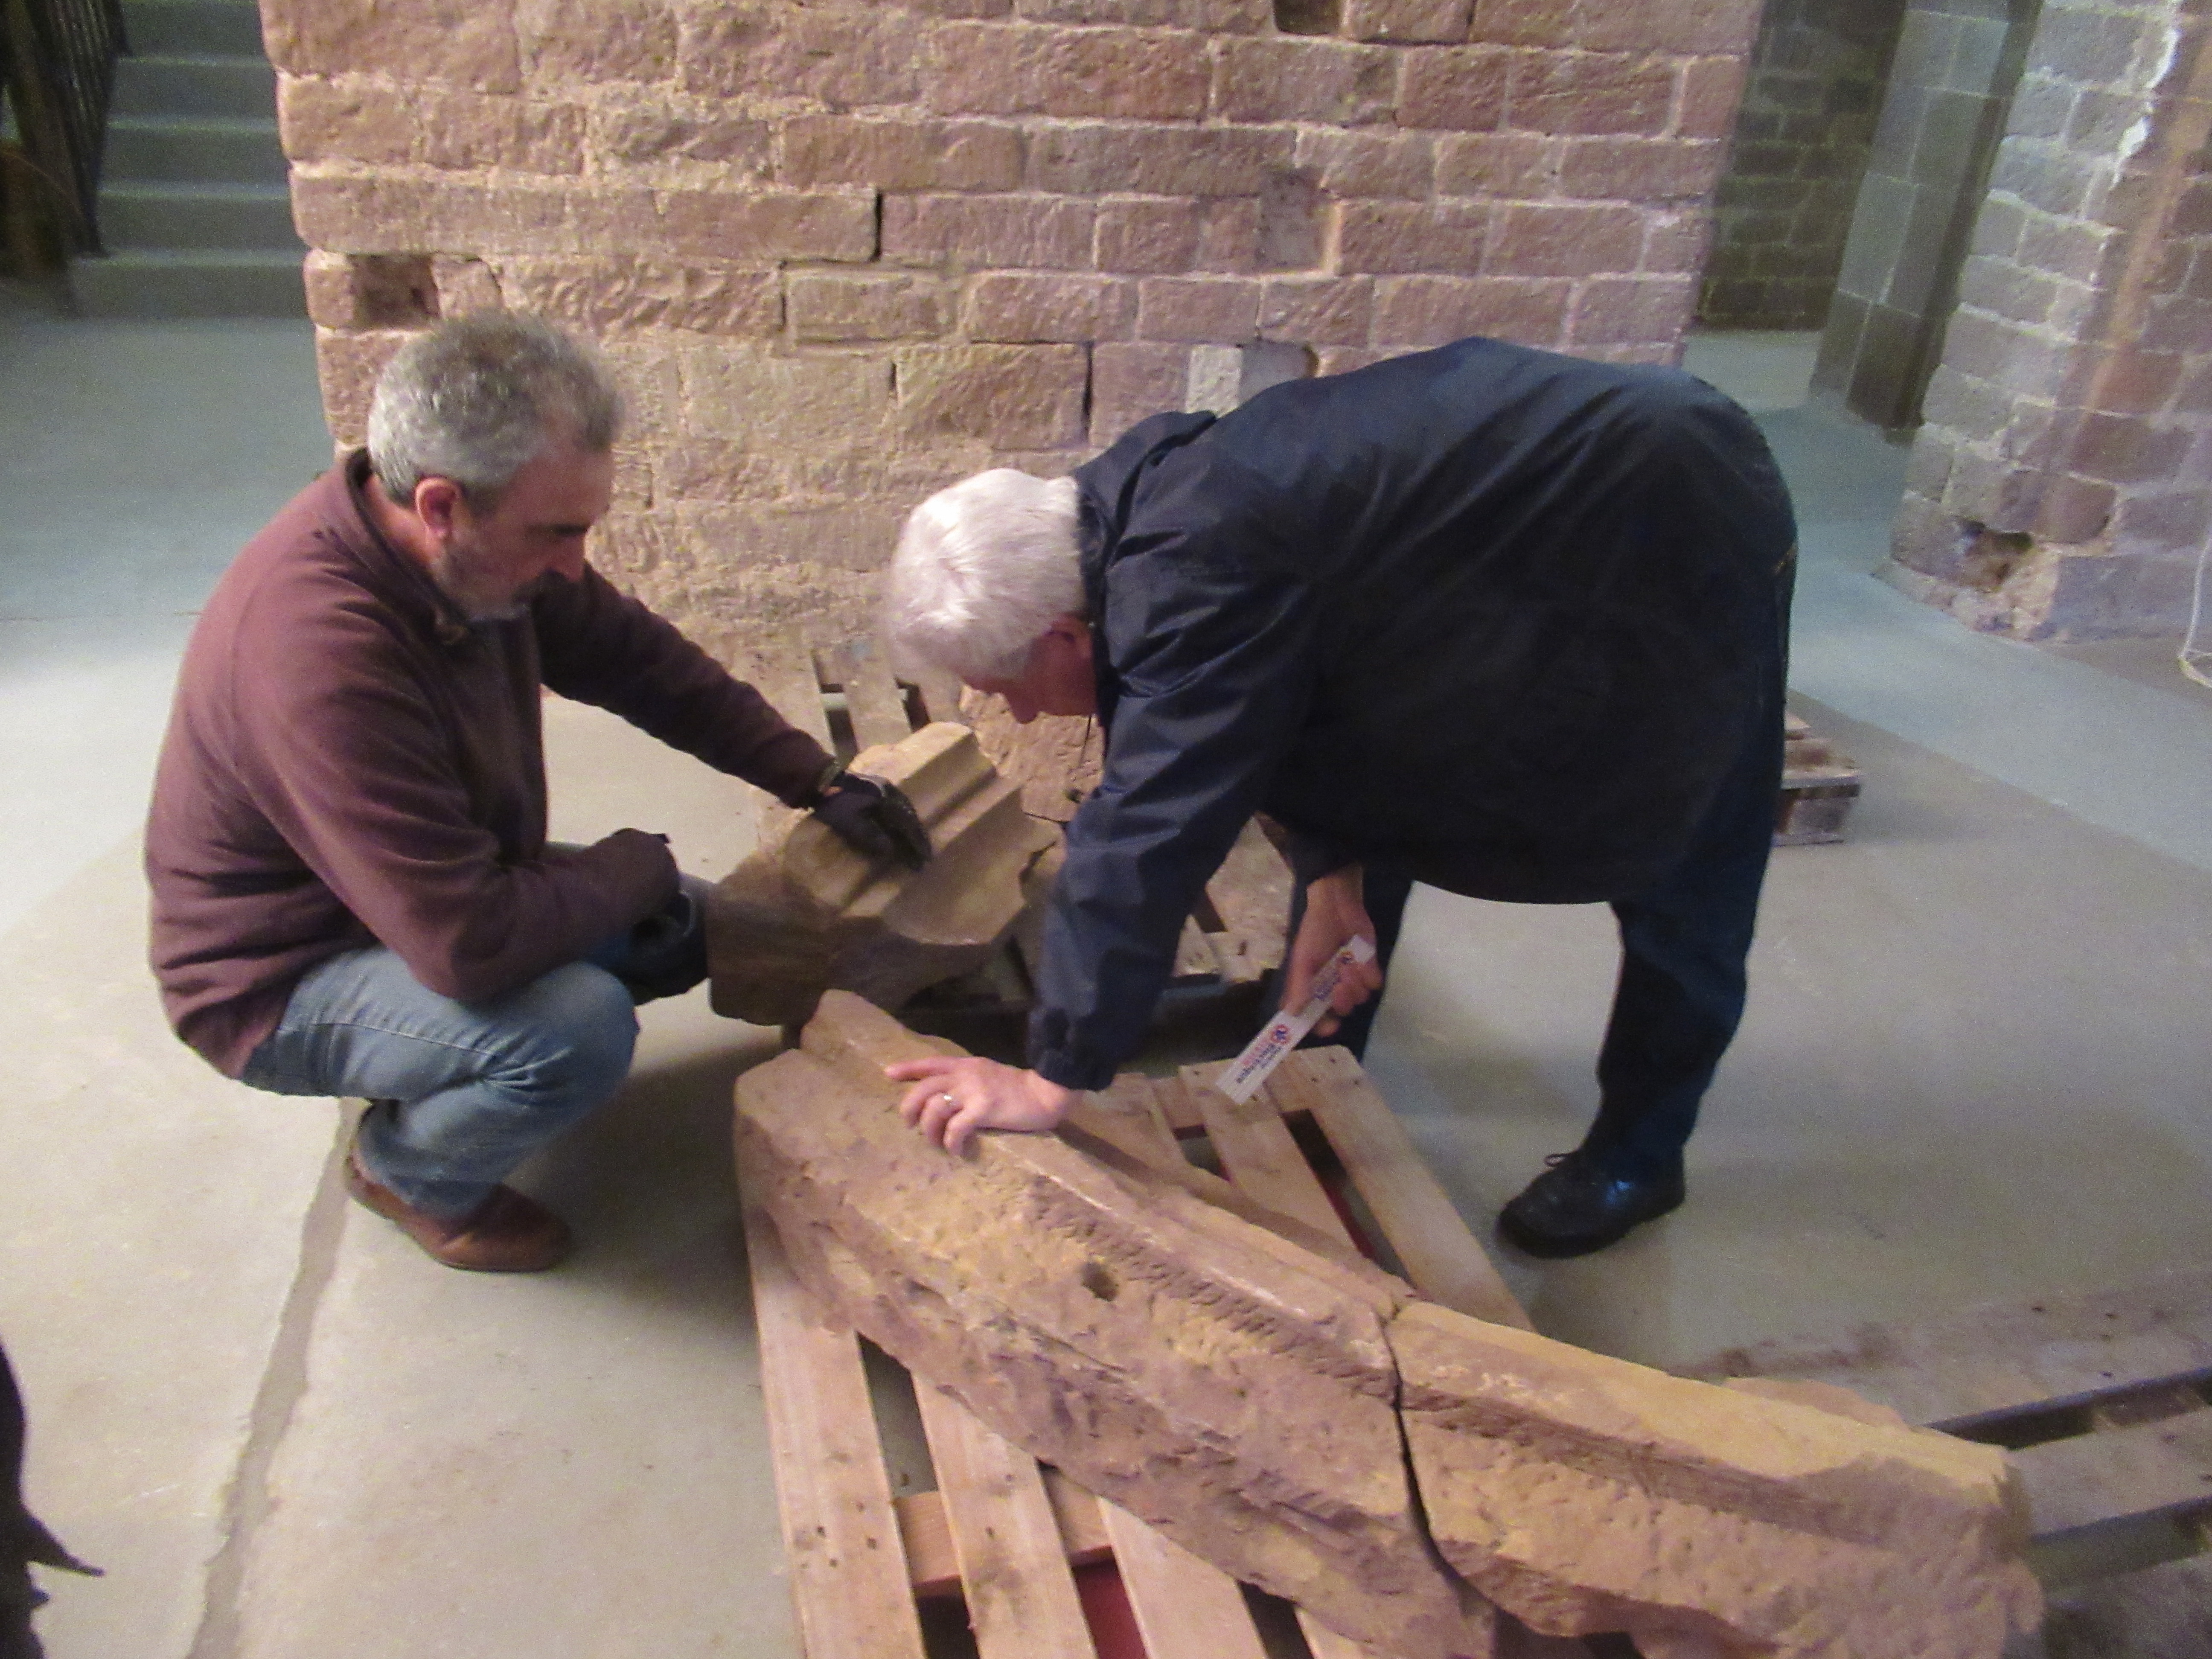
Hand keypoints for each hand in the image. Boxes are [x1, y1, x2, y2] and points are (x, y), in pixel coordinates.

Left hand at [812, 770, 931, 868]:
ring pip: (905, 811)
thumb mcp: (850, 823)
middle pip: (910, 817)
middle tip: (926, 854)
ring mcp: (885, 787)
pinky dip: (903, 820)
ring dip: (912, 828)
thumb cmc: (835, 803)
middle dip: (918, 837)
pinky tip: (902, 827)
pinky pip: (897, 806)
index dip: (917, 843)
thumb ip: (871, 837)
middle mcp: (891, 792)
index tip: (925, 858)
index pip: (908, 825)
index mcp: (887, 800)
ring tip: (917, 843)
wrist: (820, 778)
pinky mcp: (877, 787)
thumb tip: (891, 851)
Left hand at [887, 1056, 1076, 1153]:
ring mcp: (974, 1091)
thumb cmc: (1019, 1088)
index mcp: (966, 1065)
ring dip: (930, 1131)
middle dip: (910, 1108)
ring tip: (936, 1143)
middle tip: (910, 1125)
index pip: (930, 1063)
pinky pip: (956, 1129)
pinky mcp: (984, 1110)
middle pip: (924, 1089)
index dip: (908, 1068)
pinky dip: (951, 1142)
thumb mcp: (988, 1074)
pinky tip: (957, 1150)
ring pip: (935, 1110)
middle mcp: (965, 1075)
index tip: (888, 1074)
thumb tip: (947, 1096)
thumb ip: (968, 1080)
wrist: (1047, 1092)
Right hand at [1283, 864, 1383, 1037]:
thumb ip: (1299, 988)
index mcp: (1312, 989)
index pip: (1315, 1018)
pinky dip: (1369, 973)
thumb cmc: (1315, 932)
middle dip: (1343, 1000)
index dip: (1322, 1026)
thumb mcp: (1302, 960)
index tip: (1331, 1026)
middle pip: (1342, 1011)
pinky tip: (1361, 959)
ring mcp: (1352, 979)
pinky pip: (1374, 984)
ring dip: (1355, 982)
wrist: (1338, 906)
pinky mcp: (1369, 969)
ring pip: (1360, 998)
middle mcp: (1331, 988)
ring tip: (1348, 961)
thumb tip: (1291, 1014)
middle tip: (1339, 985)